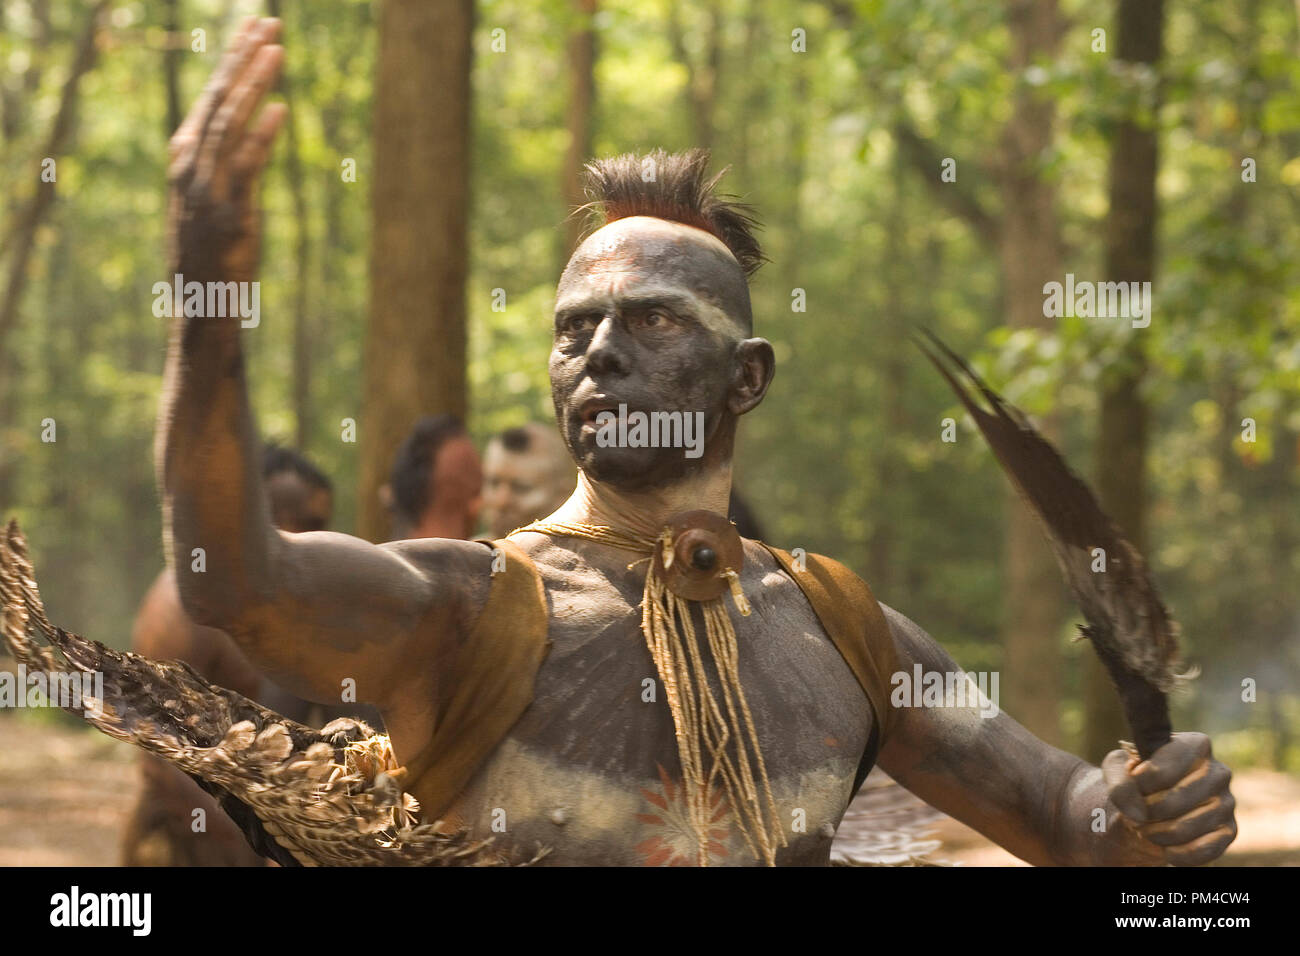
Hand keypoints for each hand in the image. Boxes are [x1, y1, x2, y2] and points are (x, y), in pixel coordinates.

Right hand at [167, 16, 286, 284]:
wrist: (201, 306)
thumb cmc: (210, 255)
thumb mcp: (207, 202)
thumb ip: (218, 166)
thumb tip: (240, 133)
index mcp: (184, 159)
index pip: (211, 97)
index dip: (232, 60)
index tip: (253, 28)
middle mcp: (191, 167)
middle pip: (219, 100)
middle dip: (243, 58)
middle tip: (268, 22)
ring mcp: (207, 190)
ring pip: (230, 124)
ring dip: (254, 84)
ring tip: (276, 50)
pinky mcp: (230, 215)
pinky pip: (246, 166)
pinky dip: (262, 135)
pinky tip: (282, 108)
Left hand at [1102, 732, 1236, 865]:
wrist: (1148, 807)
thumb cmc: (1136, 780)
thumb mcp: (1118, 769)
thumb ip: (1119, 782)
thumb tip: (1138, 813)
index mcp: (1195, 745)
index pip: (1161, 770)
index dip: (1139, 784)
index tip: (1134, 784)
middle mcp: (1218, 771)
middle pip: (1172, 801)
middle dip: (1146, 812)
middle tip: (1137, 813)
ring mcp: (1226, 802)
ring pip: (1183, 828)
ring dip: (1155, 834)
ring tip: (1148, 827)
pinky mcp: (1228, 831)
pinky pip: (1199, 850)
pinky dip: (1174, 853)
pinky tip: (1165, 845)